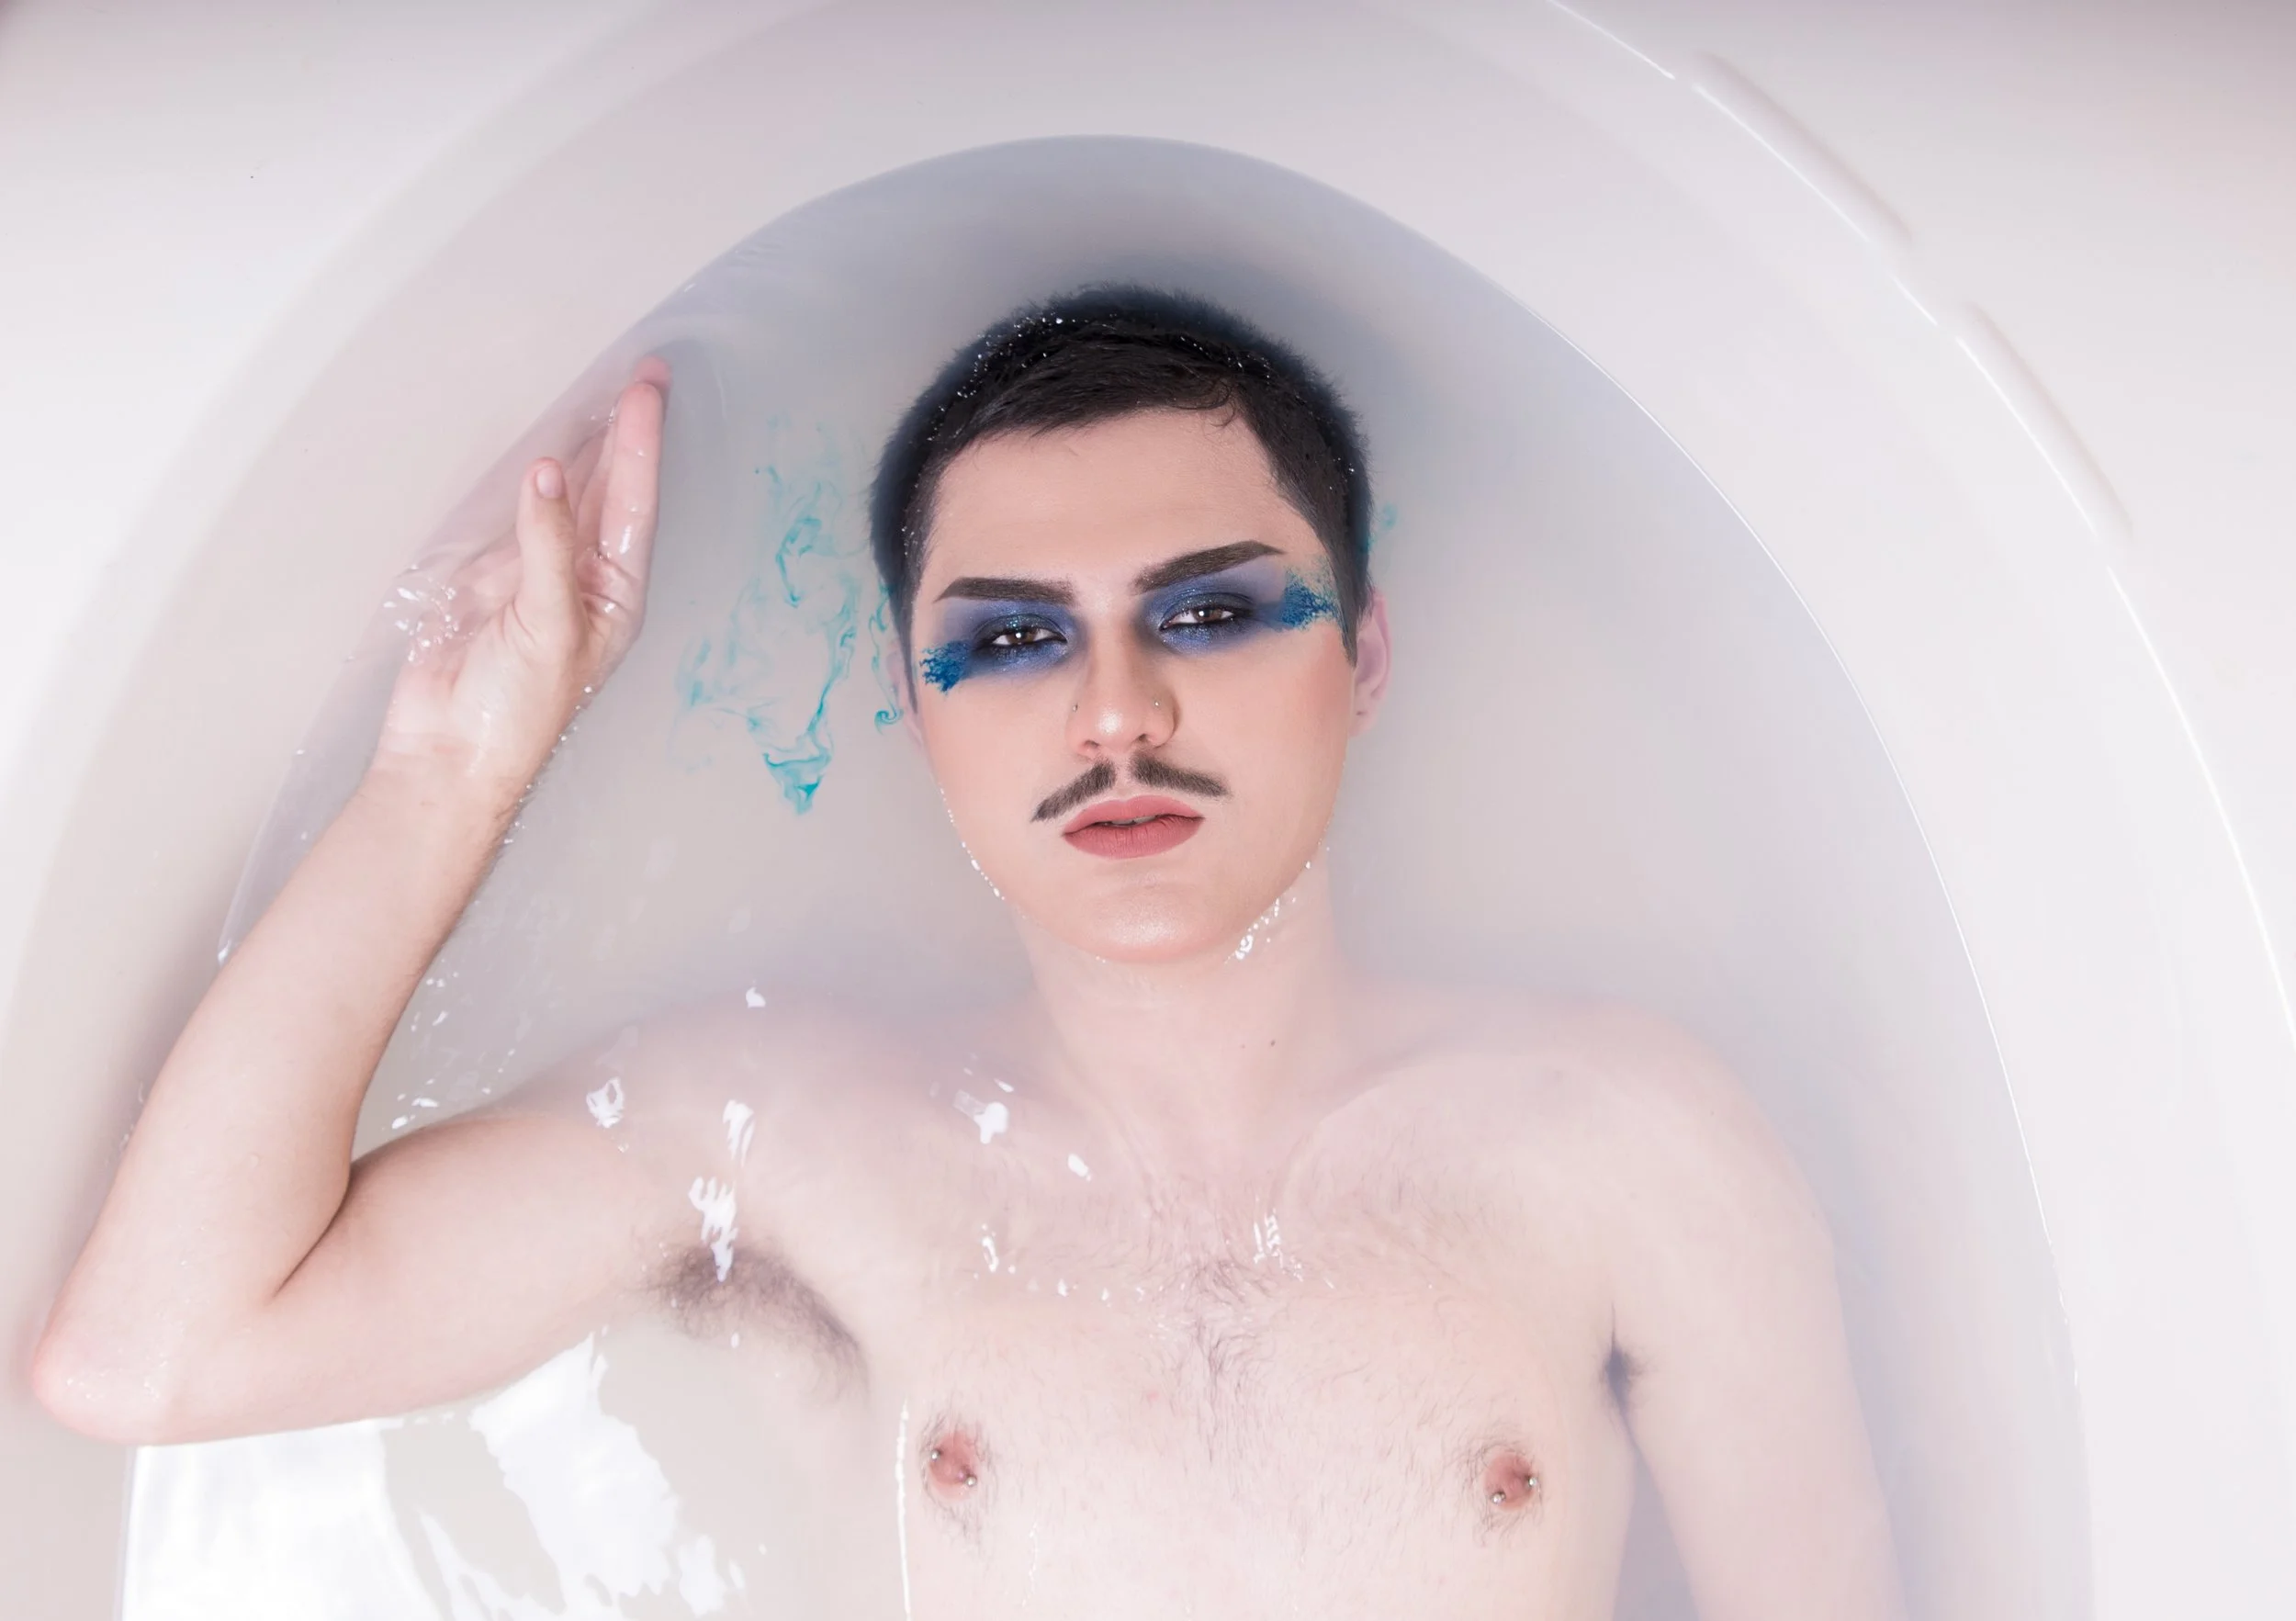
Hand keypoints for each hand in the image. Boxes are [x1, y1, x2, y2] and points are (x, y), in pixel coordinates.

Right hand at [375, 363, 667, 804]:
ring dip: (579, 448)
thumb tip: (546, 474)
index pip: (634, 503)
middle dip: (623, 435)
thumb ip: (546, 547)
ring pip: (564, 496)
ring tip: (598, 390)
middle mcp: (583, 579)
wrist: (449, 756)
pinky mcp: (488, 578)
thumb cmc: (515, 711)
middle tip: (641, 371)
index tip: (648, 389)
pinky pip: (513, 514)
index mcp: (615, 595)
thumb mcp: (547, 626)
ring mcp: (535, 575)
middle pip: (608, 492)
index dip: (641, 444)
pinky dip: (524, 479)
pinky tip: (536, 444)